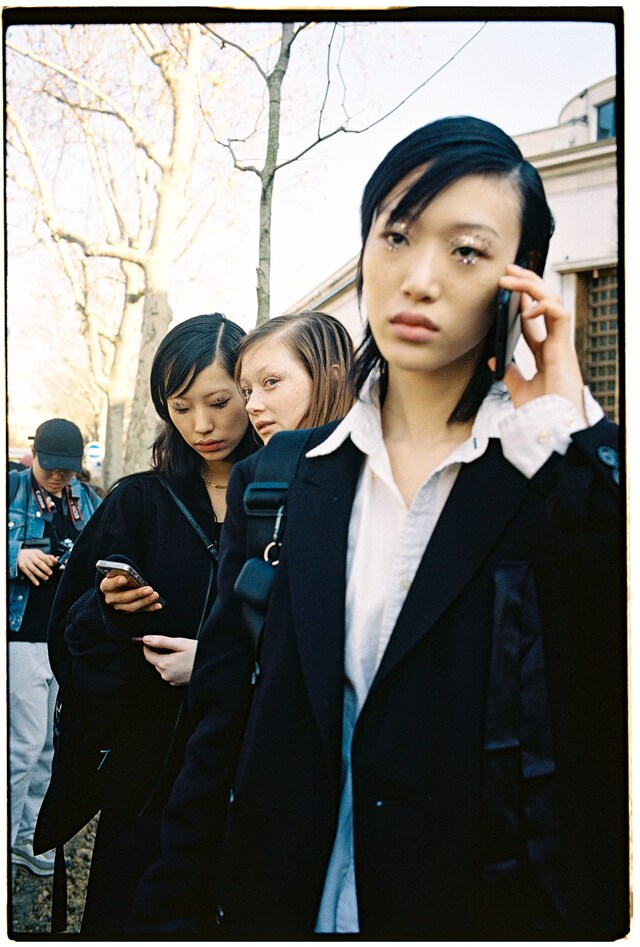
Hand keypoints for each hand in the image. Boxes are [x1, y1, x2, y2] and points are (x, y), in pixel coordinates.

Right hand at [17, 547, 58, 585]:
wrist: (18, 554)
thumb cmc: (31, 555)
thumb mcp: (39, 553)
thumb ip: (48, 557)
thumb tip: (57, 559)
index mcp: (37, 553)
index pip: (44, 557)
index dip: (49, 562)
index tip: (54, 565)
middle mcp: (31, 557)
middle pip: (39, 563)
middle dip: (46, 569)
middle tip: (50, 573)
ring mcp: (26, 562)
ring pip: (34, 570)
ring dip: (41, 575)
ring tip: (46, 578)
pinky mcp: (22, 568)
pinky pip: (29, 574)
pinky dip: (33, 579)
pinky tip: (37, 583)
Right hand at [99, 573, 162, 612]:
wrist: (121, 586)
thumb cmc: (122, 575)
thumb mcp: (120, 573)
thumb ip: (125, 574)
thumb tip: (134, 575)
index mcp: (106, 586)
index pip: (108, 585)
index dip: (115, 582)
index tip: (124, 578)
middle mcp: (110, 598)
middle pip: (123, 598)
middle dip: (137, 593)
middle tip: (149, 589)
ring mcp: (118, 607)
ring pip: (131, 607)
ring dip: (145, 601)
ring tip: (155, 595)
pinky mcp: (128, 611)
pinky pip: (139, 611)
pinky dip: (150, 608)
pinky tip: (158, 605)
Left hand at [141, 636, 197, 685]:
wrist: (214, 667)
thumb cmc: (199, 654)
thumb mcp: (181, 643)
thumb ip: (161, 641)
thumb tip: (146, 639)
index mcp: (165, 664)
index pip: (148, 654)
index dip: (148, 645)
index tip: (151, 640)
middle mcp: (166, 674)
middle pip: (156, 661)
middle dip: (161, 652)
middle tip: (175, 646)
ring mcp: (172, 680)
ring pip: (163, 667)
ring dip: (168, 659)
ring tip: (182, 654)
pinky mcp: (177, 683)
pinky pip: (170, 672)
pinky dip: (173, 666)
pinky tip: (184, 662)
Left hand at [491, 264, 586, 422]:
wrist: (553, 429)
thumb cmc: (541, 413)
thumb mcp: (519, 390)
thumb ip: (510, 372)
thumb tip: (495, 357)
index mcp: (544, 352)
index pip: (534, 318)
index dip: (522, 300)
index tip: (506, 287)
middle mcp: (554, 344)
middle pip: (544, 303)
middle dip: (528, 283)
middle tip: (508, 270)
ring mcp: (560, 344)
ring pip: (553, 301)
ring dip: (532, 286)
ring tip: (512, 278)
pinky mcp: (563, 347)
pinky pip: (560, 314)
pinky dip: (545, 305)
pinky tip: (527, 306)